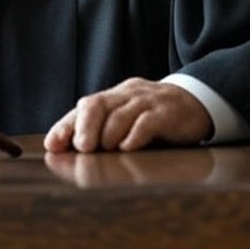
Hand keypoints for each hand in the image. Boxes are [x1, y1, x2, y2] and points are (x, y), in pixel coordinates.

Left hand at [43, 77, 212, 152]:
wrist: (197, 101)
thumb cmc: (154, 117)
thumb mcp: (127, 120)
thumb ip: (102, 132)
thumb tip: (69, 153)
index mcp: (114, 97)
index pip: (84, 107)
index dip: (65, 126)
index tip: (52, 145)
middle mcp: (127, 95)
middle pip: (97, 104)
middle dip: (84, 128)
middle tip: (82, 148)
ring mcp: (147, 102)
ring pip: (119, 114)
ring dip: (108, 135)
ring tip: (106, 151)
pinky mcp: (167, 113)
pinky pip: (146, 122)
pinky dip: (134, 136)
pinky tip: (128, 148)